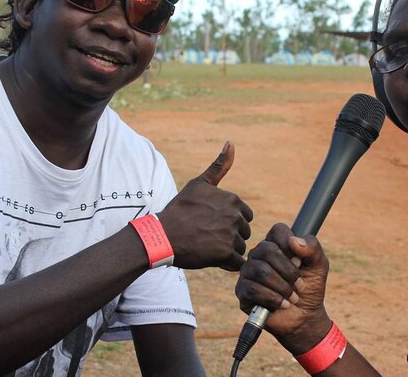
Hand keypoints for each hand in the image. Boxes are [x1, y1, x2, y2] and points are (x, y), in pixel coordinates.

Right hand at [158, 142, 252, 270]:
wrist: (162, 235)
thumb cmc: (179, 209)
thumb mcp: (199, 184)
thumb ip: (219, 166)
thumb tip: (231, 143)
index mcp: (232, 200)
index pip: (245, 216)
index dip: (230, 222)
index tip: (212, 223)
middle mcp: (235, 215)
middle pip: (244, 232)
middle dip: (230, 237)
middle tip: (207, 236)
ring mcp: (230, 234)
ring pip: (240, 247)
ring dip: (228, 250)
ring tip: (207, 246)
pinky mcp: (225, 254)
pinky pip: (237, 262)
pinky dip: (226, 263)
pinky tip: (211, 258)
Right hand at [235, 223, 331, 353]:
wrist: (305, 317)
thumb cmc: (310, 288)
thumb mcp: (319, 266)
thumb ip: (312, 248)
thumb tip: (293, 241)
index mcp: (276, 244)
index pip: (278, 230)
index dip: (290, 244)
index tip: (300, 261)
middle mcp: (258, 255)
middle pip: (267, 251)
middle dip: (289, 271)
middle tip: (300, 285)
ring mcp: (248, 272)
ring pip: (260, 271)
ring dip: (282, 287)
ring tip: (293, 297)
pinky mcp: (243, 291)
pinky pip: (252, 289)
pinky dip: (273, 298)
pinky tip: (283, 305)